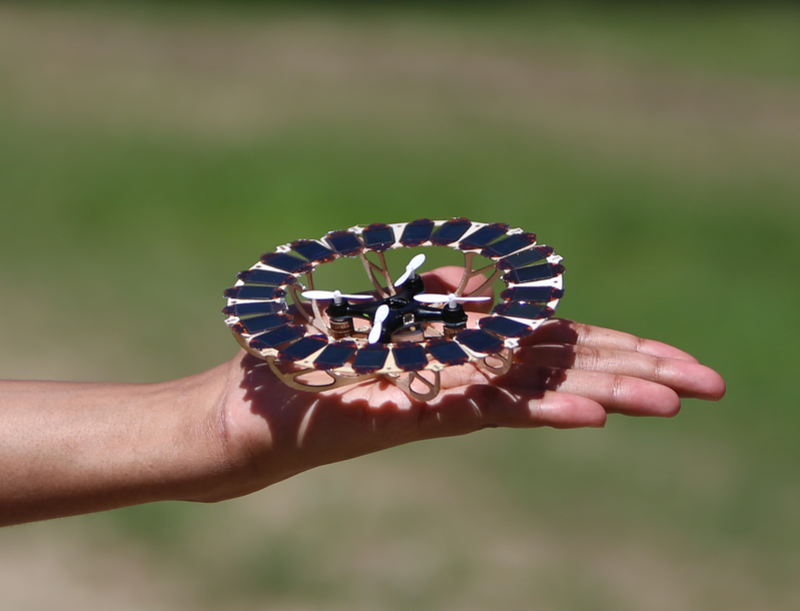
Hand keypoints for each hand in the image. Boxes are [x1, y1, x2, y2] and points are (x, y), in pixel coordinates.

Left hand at [199, 268, 725, 501]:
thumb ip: (434, 301)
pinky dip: (527, 410)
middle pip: (562, 375)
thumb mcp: (378, 315)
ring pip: (533, 399)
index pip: (558, 350)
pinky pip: (474, 413)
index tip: (681, 364)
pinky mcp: (401, 416)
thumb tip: (480, 283)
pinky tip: (584, 416)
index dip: (620, 351)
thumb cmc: (306, 363)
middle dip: (637, 375)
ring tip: (669, 400)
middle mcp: (461, 382)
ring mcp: (437, 401)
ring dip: (601, 396)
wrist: (240, 416)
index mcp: (465, 356)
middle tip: (712, 386)